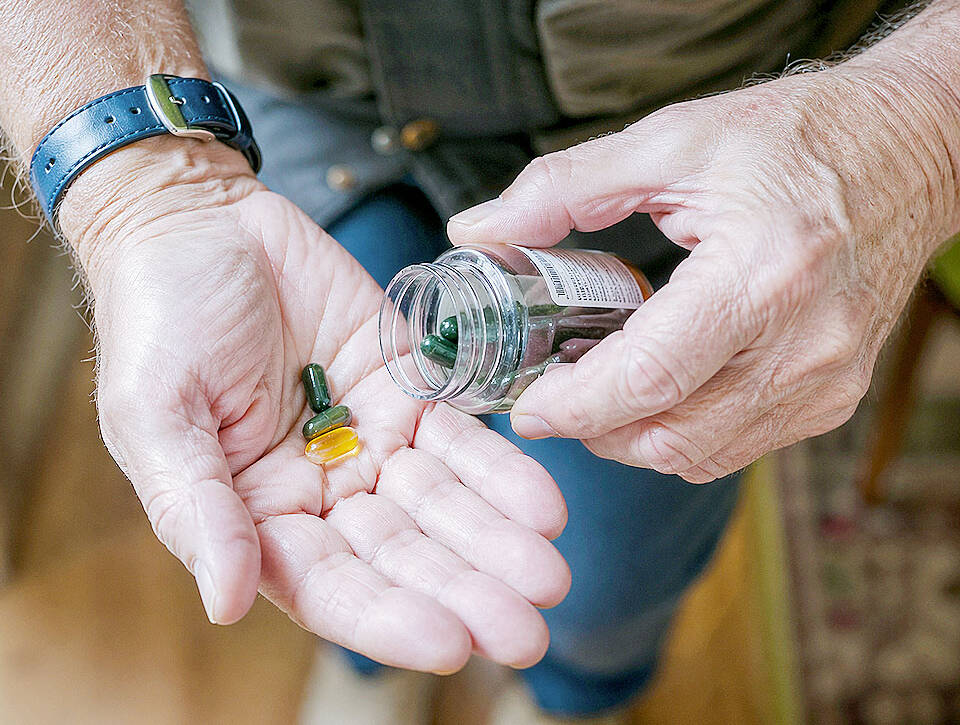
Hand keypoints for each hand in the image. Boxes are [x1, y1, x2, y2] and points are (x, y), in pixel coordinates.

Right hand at [60, 138, 569, 672]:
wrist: (202, 224)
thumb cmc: (159, 320)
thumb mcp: (157, 415)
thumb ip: (196, 507)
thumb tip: (226, 601)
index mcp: (258, 516)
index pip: (329, 586)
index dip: (387, 619)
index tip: (449, 642)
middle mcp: (323, 491)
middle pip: (402, 557)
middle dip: (464, 593)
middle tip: (526, 632)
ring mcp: (371, 440)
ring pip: (442, 504)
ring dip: (496, 540)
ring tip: (549, 573)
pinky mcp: (408, 390)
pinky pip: (461, 435)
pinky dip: (500, 468)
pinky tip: (543, 504)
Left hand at [448, 64, 958, 482]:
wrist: (910, 150)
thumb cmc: (796, 138)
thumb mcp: (671, 141)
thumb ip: (565, 187)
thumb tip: (480, 228)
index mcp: (763, 273)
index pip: (649, 378)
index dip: (574, 406)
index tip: (525, 407)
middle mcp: (803, 343)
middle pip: (668, 435)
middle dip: (592, 431)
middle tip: (551, 397)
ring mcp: (824, 379)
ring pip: (697, 455)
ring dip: (631, 438)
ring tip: (599, 391)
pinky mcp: (832, 395)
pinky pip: (734, 448)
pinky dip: (678, 434)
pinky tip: (656, 391)